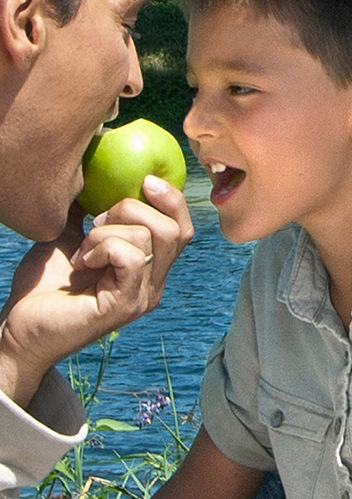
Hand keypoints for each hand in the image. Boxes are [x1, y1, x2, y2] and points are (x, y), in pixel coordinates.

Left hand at [0, 176, 193, 409]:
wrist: (22, 323)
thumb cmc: (45, 285)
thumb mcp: (71, 236)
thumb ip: (90, 212)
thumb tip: (96, 175)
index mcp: (149, 268)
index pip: (182, 229)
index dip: (172, 200)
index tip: (142, 180)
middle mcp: (154, 284)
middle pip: (174, 230)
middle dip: (131, 209)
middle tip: (95, 221)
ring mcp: (142, 296)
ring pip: (148, 238)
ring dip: (105, 232)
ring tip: (82, 249)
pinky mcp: (125, 305)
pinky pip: (130, 256)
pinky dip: (102, 247)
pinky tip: (83, 261)